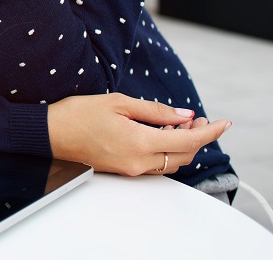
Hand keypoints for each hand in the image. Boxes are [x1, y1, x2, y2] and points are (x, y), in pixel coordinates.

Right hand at [48, 93, 231, 175]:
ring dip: (182, 145)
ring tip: (181, 125)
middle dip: (198, 138)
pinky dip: (166, 151)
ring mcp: (130, 168)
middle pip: (184, 155)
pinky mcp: (123, 169)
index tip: (223, 123)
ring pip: (171, 162)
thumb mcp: (118, 103)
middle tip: (200, 119)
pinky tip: (161, 135)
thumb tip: (184, 116)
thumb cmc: (77, 114)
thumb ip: (155, 111)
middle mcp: (139, 161)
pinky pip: (155, 164)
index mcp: (140, 143)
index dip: (210, 132)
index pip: (188, 141)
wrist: (49, 133)